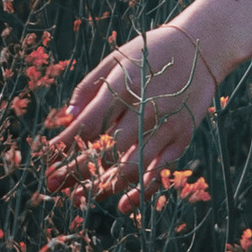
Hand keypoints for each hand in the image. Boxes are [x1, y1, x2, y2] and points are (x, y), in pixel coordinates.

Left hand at [46, 18, 219, 205]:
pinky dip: (142, 191)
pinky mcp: (183, 136)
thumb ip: (89, 87)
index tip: (48, 162)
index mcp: (124, 86)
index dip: (66, 146)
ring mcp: (167, 124)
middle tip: (55, 186)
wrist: (203, 47)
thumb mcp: (116, 58)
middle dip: (78, 172)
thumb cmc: (151, 52)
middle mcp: (146, 107)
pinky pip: (160, 171)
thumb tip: (68, 118)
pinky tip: (124, 205)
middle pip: (107, 150)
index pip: (89, 124)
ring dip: (104, 186)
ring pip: (132, 166)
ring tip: (82, 198)